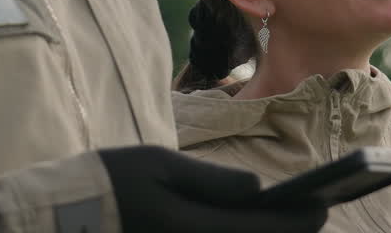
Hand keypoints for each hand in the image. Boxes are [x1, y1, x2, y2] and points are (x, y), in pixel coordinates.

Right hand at [98, 145, 326, 232]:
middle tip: (312, 211)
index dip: (301, 218)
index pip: (265, 229)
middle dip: (290, 232)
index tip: (323, 203)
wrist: (67, 219)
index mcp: (196, 230)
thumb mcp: (159, 165)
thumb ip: (212, 180)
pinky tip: (247, 223)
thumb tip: (257, 188)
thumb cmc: (112, 183)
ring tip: (285, 220)